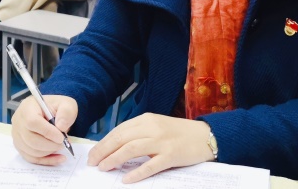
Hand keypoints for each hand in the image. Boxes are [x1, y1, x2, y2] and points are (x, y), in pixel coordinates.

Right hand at [12, 95, 77, 165]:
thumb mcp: (67, 104)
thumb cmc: (57, 107)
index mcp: (28, 107)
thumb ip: (66, 112)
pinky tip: (58, 158)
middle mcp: (18, 122)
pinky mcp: (20, 146)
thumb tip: (61, 127)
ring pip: (30, 150)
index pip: (32, 122)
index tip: (61, 137)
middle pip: (30, 139)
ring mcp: (17, 135)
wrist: (51, 112)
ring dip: (48, 152)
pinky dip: (45, 160)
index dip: (47, 132)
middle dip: (49, 145)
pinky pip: (30, 158)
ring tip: (61, 146)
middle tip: (64, 143)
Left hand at [88, 113, 213, 182]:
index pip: (119, 130)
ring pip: (132, 149)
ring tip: (104, 168)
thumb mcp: (157, 126)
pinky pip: (151, 165)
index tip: (93, 154)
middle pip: (122, 138)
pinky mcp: (171, 155)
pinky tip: (126, 179)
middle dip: (104, 151)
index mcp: (147, 119)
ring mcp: (162, 141)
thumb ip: (139, 132)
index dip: (104, 142)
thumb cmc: (178, 133)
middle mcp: (153, 128)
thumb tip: (115, 146)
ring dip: (115, 159)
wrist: (205, 135)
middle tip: (93, 163)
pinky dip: (137, 172)